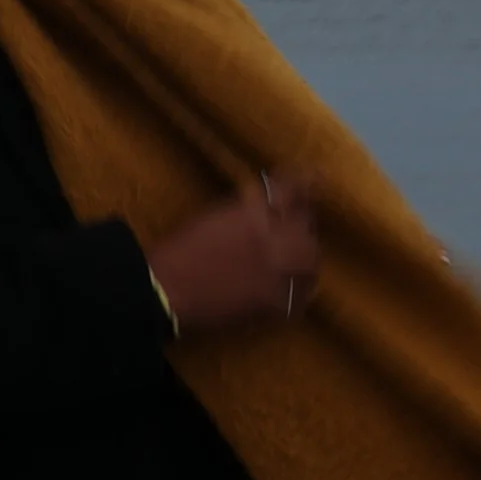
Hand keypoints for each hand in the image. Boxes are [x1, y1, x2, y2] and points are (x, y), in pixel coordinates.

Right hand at [147, 173, 319, 337]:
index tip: (312, 176)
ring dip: (305, 258)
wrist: (167, 291)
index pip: (292, 191)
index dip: (304, 183)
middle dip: (305, 225)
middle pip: (307, 227)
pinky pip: (302, 294)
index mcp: (254, 211)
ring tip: (295, 261)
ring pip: (310, 261)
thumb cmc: (182, 249)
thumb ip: (249, 209)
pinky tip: (290, 287)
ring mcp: (280, 272)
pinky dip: (299, 289)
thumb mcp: (216, 215)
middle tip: (297, 228)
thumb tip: (270, 206)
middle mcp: (274, 238)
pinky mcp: (278, 303)